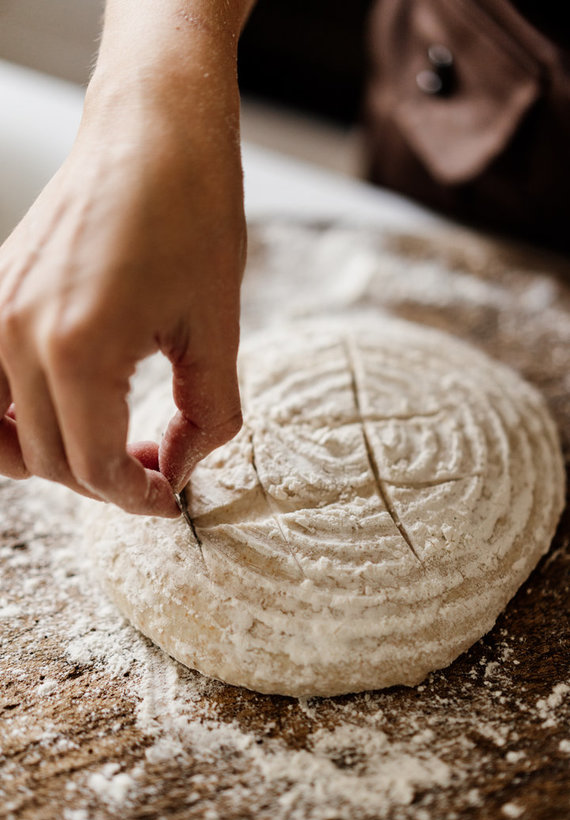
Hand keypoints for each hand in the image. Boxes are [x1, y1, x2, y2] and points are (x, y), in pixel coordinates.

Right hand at [0, 61, 245, 515]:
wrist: (155, 129)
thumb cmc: (193, 215)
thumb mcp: (218, 329)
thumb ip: (207, 416)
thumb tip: (183, 468)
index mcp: (78, 350)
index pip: (93, 468)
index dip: (137, 497)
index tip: (169, 498)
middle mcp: (16, 335)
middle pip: (46, 460)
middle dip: (105, 481)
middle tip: (157, 467)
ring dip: (52, 457)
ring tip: (109, 444)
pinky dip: (17, 416)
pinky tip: (68, 408)